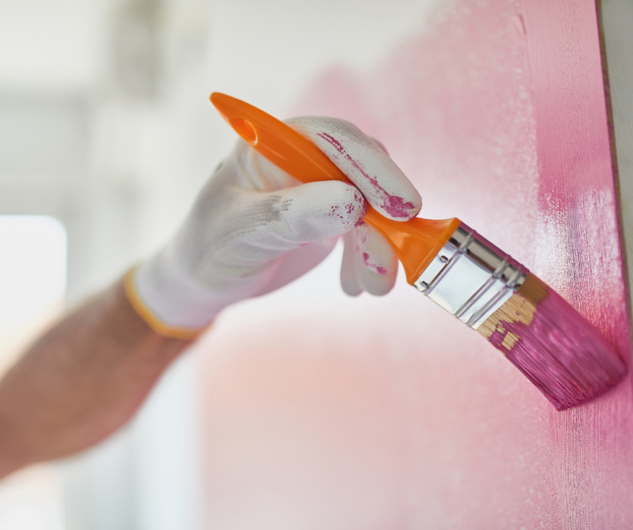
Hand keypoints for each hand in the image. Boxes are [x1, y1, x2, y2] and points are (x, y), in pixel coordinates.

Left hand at [131, 117, 421, 334]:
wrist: (203, 281)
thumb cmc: (209, 249)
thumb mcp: (241, 232)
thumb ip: (291, 215)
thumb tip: (352, 202)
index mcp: (271, 144)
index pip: (332, 139)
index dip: (371, 168)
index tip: (400, 207)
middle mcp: (299, 158)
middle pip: (361, 171)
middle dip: (382, 217)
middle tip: (392, 259)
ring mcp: (317, 187)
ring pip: (369, 206)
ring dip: (378, 246)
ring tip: (373, 287)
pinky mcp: (329, 215)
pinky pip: (364, 230)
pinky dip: (367, 258)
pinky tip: (355, 285)